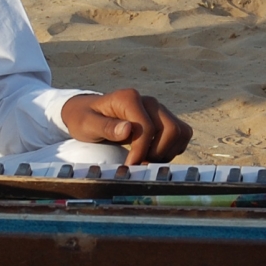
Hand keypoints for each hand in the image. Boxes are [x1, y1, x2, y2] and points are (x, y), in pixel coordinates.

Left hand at [61, 88, 192, 165]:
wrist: (86, 112)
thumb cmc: (84, 118)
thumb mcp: (86, 124)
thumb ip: (106, 127)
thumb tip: (128, 129)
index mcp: (129, 98)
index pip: (148, 128)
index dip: (141, 151)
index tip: (130, 166)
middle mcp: (148, 101)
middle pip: (171, 129)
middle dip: (157, 152)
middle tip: (140, 163)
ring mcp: (158, 109)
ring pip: (180, 132)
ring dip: (167, 151)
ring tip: (146, 160)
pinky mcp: (163, 119)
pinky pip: (182, 134)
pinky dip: (173, 148)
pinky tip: (154, 155)